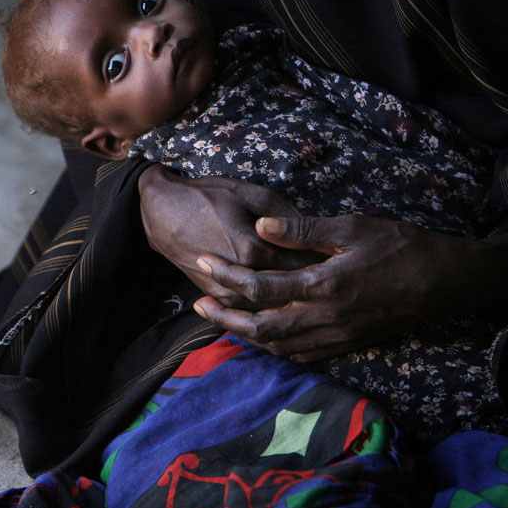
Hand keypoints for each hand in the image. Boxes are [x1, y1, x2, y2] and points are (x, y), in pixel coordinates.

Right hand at [137, 165, 322, 302]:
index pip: (302, 267)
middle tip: (339, 288)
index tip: (346, 266)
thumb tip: (316, 232)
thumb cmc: (208, 197)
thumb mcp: (252, 193)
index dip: (327, 267)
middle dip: (315, 290)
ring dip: (294, 308)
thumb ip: (286, 216)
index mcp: (254, 249)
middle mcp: (241, 277)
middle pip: (290, 293)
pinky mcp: (217, 298)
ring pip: (269, 309)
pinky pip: (249, 314)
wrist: (162, 213)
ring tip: (319, 304)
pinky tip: (288, 312)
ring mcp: (227, 292)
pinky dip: (270, 315)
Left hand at [192, 214, 507, 360]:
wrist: (445, 282)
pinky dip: (275, 348)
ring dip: (245, 335)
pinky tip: (263, 337)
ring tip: (221, 320)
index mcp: (323, 286)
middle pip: (260, 327)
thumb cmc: (401, 246)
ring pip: (278, 346)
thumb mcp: (352, 227)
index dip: (227, 277)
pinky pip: (302, 356)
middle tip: (198, 305)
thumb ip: (303, 231)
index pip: (260, 287)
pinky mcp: (348, 344)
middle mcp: (325, 318)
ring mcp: (337, 336)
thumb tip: (260, 226)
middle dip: (224, 317)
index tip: (204, 263)